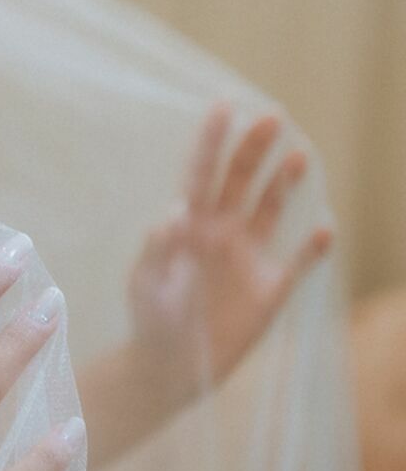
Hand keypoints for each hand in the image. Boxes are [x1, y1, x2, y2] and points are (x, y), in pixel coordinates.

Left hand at [126, 105, 333, 405]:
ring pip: (271, 209)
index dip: (212, 141)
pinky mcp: (271, 287)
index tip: (224, 105)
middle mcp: (220, 232)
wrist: (170, 365)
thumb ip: (157, 247)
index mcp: (187, 226)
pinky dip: (314, 247)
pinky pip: (299, 261)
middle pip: (240, 180)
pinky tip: (325, 229)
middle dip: (254, 148)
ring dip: (284, 183)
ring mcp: (248, 257)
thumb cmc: (150, 318)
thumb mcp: (145, 282)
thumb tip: (174, 211)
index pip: (200, 174)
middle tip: (272, 116)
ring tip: (298, 155)